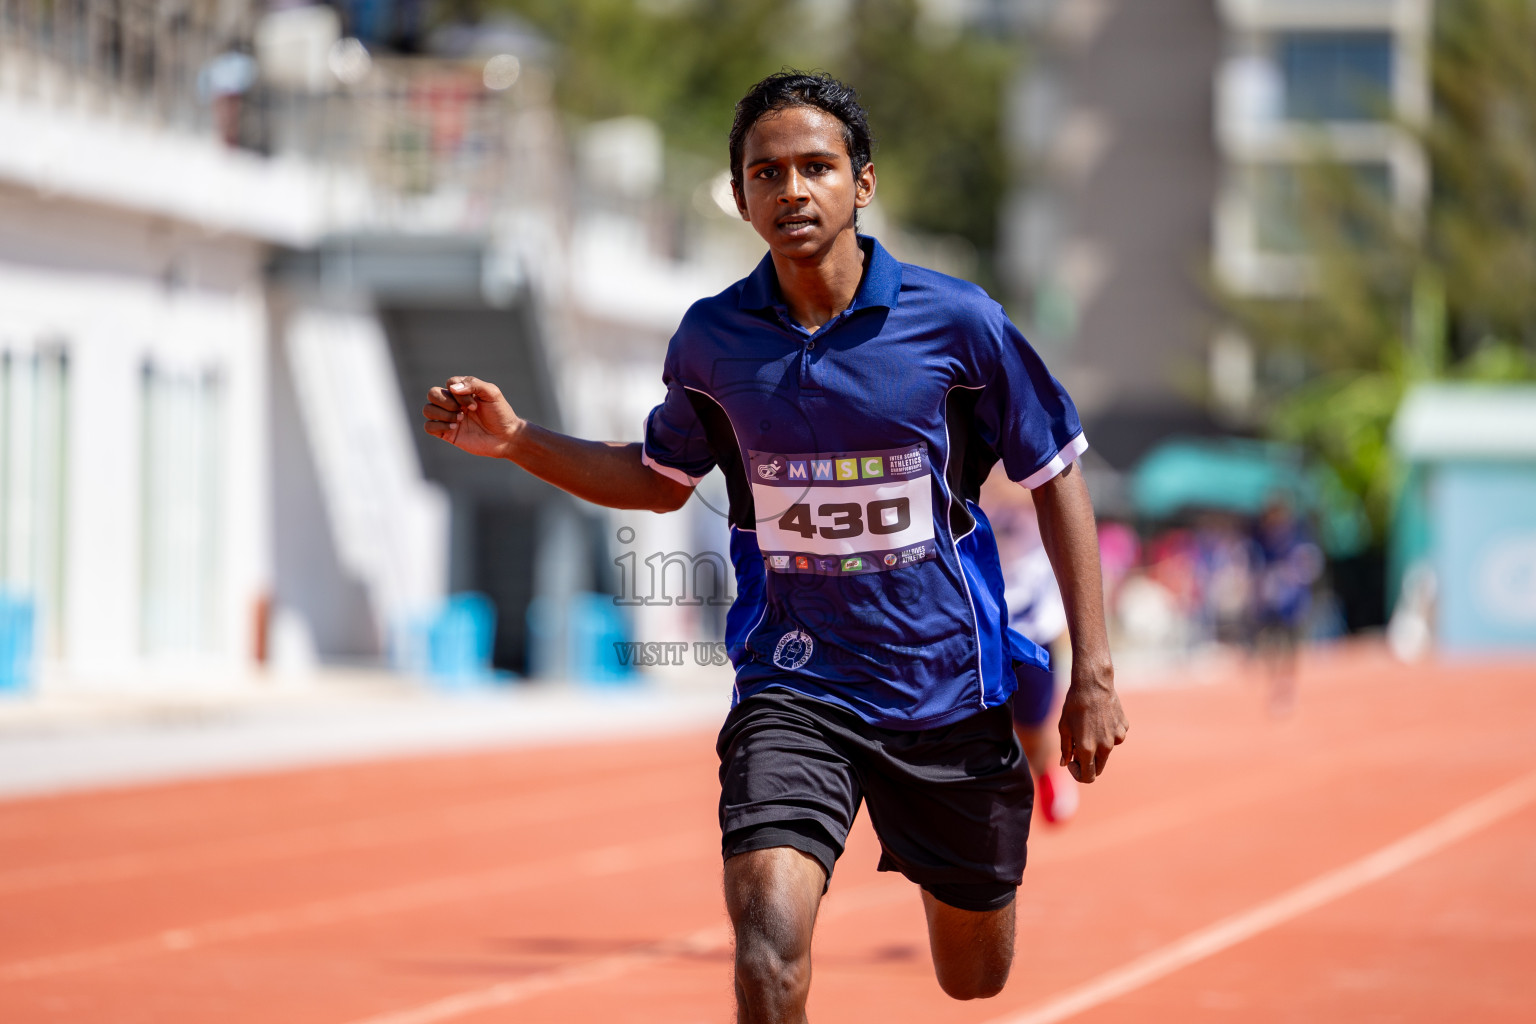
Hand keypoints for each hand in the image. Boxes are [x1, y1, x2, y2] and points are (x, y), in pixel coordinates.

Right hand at [422, 376, 523, 458]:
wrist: (505, 437)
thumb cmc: (500, 413)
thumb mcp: (492, 393)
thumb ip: (474, 384)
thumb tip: (452, 388)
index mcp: (463, 391)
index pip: (449, 383)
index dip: (459, 393)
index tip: (475, 405)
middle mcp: (453, 403)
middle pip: (432, 393)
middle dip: (446, 402)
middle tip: (463, 412)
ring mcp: (448, 418)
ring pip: (428, 409)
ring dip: (442, 414)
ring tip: (460, 420)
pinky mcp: (447, 433)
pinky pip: (428, 427)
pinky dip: (438, 426)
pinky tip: (454, 428)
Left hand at [1058, 664, 1128, 783]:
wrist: (1093, 684)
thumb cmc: (1074, 705)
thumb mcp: (1064, 727)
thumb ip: (1065, 749)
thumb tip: (1065, 763)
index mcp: (1087, 749)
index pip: (1087, 776)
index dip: (1078, 773)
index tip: (1072, 762)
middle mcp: (1105, 747)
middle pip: (1099, 768)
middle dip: (1088, 764)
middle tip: (1078, 749)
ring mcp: (1117, 738)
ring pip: (1106, 751)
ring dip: (1098, 746)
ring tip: (1089, 726)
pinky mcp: (1123, 728)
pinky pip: (1115, 738)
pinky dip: (1107, 734)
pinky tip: (1100, 718)